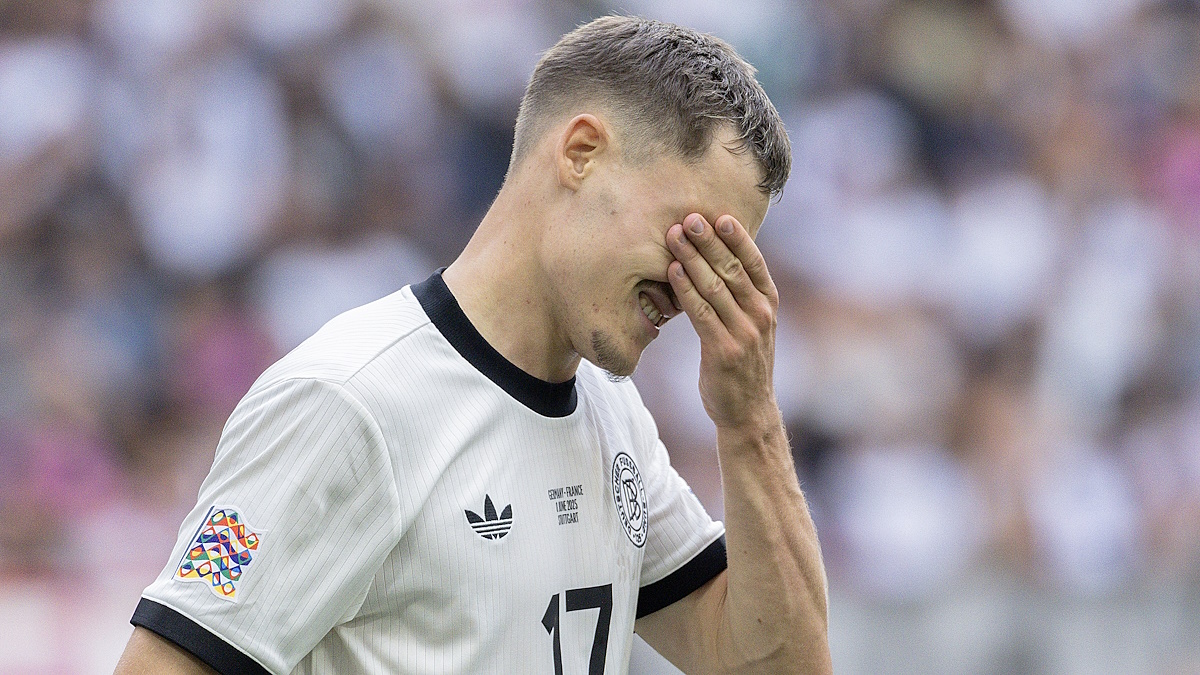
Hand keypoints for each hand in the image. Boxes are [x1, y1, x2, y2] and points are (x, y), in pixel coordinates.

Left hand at [666, 213, 779, 431]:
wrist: (748, 411)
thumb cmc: (744, 362)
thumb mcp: (753, 324)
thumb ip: (741, 294)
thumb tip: (718, 257)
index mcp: (769, 303)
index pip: (753, 262)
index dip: (736, 237)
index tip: (718, 215)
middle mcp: (761, 314)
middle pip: (732, 269)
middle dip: (708, 241)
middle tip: (688, 217)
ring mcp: (744, 333)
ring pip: (715, 286)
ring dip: (691, 258)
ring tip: (674, 236)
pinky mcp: (723, 350)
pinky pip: (701, 312)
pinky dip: (685, 288)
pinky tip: (672, 271)